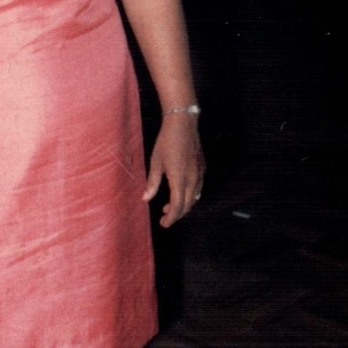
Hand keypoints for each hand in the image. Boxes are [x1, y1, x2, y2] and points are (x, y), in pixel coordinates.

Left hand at [143, 112, 204, 227]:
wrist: (183, 124)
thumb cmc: (166, 142)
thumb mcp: (155, 162)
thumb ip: (152, 182)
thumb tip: (145, 199)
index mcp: (179, 179)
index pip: (177, 206)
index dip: (171, 218)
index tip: (163, 223)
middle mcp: (193, 179)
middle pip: (188, 205)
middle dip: (177, 214)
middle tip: (164, 216)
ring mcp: (200, 174)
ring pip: (194, 198)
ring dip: (183, 205)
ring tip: (169, 206)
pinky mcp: (202, 168)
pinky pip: (198, 188)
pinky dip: (190, 196)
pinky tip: (180, 192)